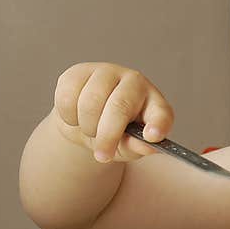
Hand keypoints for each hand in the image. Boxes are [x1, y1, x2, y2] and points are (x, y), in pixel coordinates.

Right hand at [51, 62, 174, 162]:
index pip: (162, 113)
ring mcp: (107, 72)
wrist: (84, 123)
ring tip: (91, 130)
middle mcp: (134, 82)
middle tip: (102, 156)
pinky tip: (76, 116)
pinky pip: (68, 96)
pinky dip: (69, 116)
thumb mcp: (128, 147)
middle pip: (120, 106)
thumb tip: (147, 145)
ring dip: (87, 126)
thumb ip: (137, 146)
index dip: (158, 124)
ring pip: (90, 102)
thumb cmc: (114, 134)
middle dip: (108, 135)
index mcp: (154, 103)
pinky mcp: (79, 72)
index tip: (152, 136)